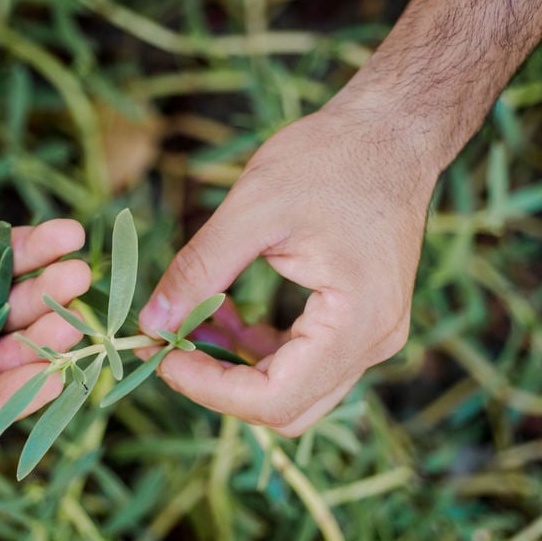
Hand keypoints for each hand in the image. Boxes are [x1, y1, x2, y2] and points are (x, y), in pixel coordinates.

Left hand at [140, 87, 436, 435]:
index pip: (276, 398)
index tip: (161, 355)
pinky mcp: (362, 324)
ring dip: (235, 369)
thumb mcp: (252, 209)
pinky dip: (258, 351)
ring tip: (189, 324)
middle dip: (219, 386)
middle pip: (287, 408)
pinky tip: (224, 314)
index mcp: (358, 322)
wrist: (390, 132)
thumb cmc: (330, 158)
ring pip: (293, 390)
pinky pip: (304, 362)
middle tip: (167, 347)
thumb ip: (200, 271)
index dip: (209, 389)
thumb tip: (151, 323)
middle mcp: (375, 343)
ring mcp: (373, 337)